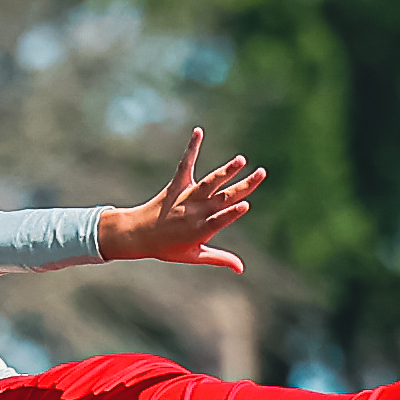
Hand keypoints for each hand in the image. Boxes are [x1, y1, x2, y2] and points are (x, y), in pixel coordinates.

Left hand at [100, 126, 262, 273]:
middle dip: (243, 186)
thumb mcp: (194, 256)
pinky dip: (192, 148)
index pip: (220, 220)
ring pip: (210, 182)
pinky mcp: (177, 184)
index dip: (232, 213)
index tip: (246, 204)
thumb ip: (219, 258)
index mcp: (201, 230)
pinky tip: (199, 131)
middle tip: (261, 173)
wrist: (138, 234)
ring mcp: (186, 196)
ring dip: (226, 170)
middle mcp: (195, 211)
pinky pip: (186, 164)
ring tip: (241, 159)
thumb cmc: (168, 247)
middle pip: (223, 198)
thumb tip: (241, 268)